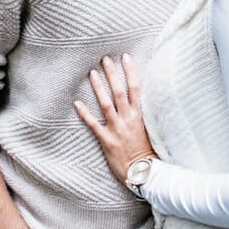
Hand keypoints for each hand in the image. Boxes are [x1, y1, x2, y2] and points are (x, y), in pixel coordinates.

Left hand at [74, 54, 154, 184]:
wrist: (144, 172)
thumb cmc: (149, 151)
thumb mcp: (151, 128)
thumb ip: (145, 113)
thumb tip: (143, 98)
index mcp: (140, 114)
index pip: (136, 87)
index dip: (130, 71)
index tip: (126, 57)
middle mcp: (128, 118)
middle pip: (119, 91)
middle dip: (112, 73)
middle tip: (105, 58)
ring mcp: (117, 128)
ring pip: (106, 104)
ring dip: (99, 88)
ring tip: (92, 73)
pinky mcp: (107, 140)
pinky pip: (93, 125)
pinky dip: (85, 113)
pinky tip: (77, 103)